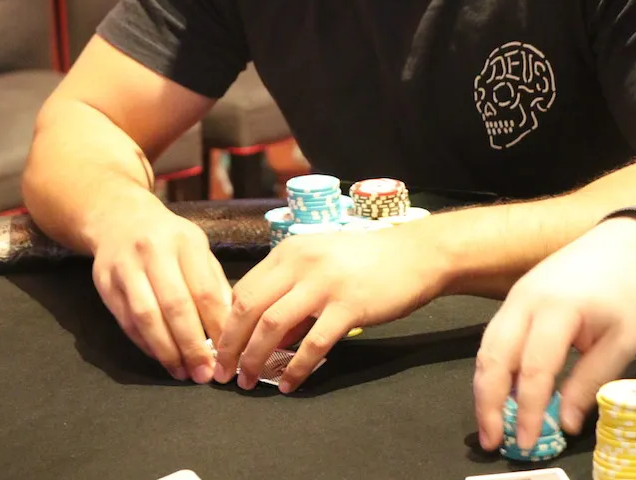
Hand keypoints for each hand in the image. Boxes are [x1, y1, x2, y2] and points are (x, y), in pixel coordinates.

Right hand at [90, 195, 231, 382]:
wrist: (119, 219)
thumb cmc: (168, 239)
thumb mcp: (197, 247)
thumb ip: (213, 281)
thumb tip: (229, 325)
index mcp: (184, 240)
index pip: (203, 289)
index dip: (216, 325)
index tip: (227, 352)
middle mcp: (153, 251)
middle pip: (174, 305)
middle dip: (191, 345)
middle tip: (204, 373)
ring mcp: (125, 267)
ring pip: (146, 317)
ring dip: (166, 351)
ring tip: (182, 372)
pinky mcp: (105, 284)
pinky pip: (127, 321)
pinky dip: (146, 344)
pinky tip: (161, 357)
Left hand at [213, 223, 444, 392]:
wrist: (414, 254)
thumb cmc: (366, 260)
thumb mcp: (320, 262)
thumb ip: (292, 291)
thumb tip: (268, 335)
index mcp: (290, 250)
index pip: (244, 287)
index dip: (227, 322)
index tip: (221, 348)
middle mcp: (301, 262)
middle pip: (249, 306)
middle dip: (231, 344)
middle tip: (224, 372)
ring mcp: (324, 283)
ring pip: (273, 325)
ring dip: (254, 358)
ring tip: (248, 381)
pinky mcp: (349, 306)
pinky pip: (313, 344)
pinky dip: (296, 368)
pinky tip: (289, 384)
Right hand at [474, 216, 635, 451]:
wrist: (618, 246)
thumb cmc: (624, 294)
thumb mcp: (621, 342)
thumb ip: (590, 382)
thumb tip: (563, 423)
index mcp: (557, 309)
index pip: (533, 368)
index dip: (527, 409)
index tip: (526, 442)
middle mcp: (525, 300)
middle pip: (494, 355)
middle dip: (488, 401)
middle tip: (492, 440)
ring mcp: (515, 297)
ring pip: (486, 346)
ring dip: (483, 387)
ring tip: (489, 423)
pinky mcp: (513, 298)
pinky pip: (494, 336)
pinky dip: (491, 367)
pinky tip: (498, 393)